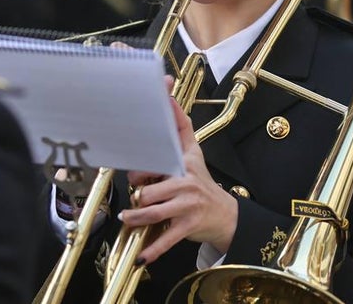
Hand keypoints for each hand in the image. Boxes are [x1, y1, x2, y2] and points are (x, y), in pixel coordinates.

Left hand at [117, 96, 237, 265]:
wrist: (225, 215)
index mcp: (184, 163)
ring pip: (154, 212)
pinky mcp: (188, 227)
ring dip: (136, 218)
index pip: (162, 156)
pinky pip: (167, 239)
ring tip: (127, 218)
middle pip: (151, 189)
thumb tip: (169, 96)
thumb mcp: (193, 153)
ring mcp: (187, 206)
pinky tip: (141, 256)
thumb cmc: (201, 182)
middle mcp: (187, 183)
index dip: (144, 164)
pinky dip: (152, 250)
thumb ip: (180, 126)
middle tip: (132, 197)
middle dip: (137, 195)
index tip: (135, 166)